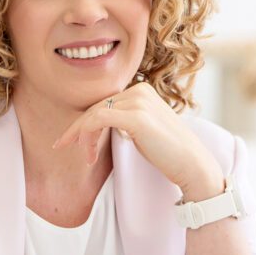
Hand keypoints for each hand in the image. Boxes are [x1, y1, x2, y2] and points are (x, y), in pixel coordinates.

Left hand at [52, 82, 220, 190]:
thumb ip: (123, 121)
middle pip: (96, 107)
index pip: (104, 103)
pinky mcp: (136, 116)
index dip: (85, 123)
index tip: (72, 141)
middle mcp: (139, 90)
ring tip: (86, 158)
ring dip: (83, 137)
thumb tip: (96, 125)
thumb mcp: (142, 130)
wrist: (191, 164)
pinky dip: (87, 136)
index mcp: (141, 90)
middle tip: (64, 147)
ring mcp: (138, 101)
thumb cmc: (167, 152)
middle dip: (78, 129)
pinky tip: (88, 154)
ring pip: (94, 114)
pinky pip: (98, 120)